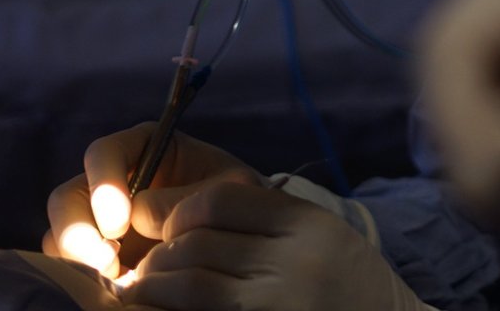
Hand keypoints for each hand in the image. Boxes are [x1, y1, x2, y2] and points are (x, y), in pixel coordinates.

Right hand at [45, 125, 262, 276]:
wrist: (243, 236)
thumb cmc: (236, 201)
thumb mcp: (226, 190)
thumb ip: (187, 197)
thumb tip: (137, 216)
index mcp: (140, 148)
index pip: (102, 154)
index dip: (103, 185)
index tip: (119, 223)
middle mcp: (110, 182)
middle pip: (66, 199)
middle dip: (77, 232)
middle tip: (106, 262)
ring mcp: (97, 222)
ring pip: (58, 237)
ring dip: (76, 261)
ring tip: (115, 280)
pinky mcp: (97, 257)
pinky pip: (69, 268)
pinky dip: (84, 281)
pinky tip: (115, 291)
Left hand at [119, 178, 425, 310]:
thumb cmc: (351, 291)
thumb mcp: (322, 239)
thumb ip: (266, 221)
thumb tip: (175, 212)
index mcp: (307, 224)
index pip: (218, 199)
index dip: (180, 211)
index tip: (171, 231)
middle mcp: (293, 262)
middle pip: (195, 240)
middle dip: (159, 254)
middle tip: (147, 269)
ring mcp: (275, 304)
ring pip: (187, 282)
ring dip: (155, 288)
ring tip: (148, 293)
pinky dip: (168, 310)